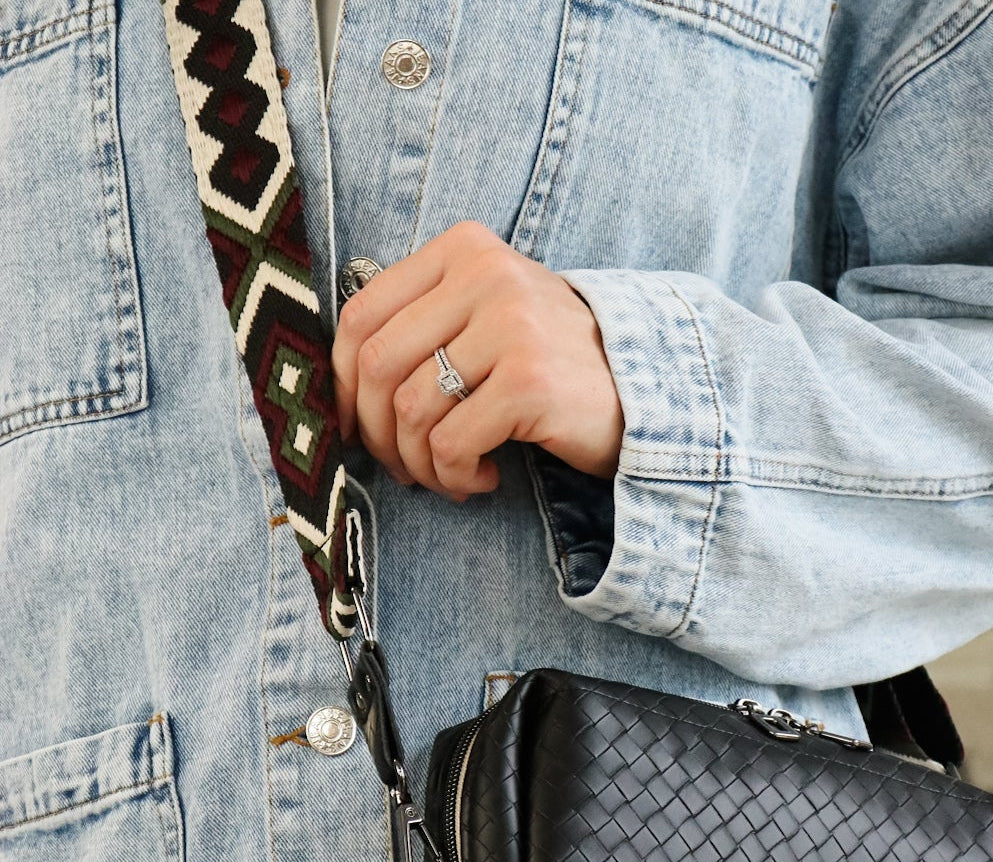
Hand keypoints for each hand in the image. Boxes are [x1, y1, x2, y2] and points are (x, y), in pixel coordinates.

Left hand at [330, 221, 624, 498]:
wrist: (647, 392)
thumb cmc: (556, 366)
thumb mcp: (490, 318)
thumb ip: (427, 324)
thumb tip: (344, 382)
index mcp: (464, 250)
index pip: (362, 312)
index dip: (341, 381)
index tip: (354, 425)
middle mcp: (486, 276)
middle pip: (376, 364)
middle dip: (376, 432)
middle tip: (401, 466)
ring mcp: (510, 326)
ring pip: (410, 410)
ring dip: (419, 462)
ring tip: (449, 476)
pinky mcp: (529, 381)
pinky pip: (451, 442)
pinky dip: (455, 474)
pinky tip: (483, 477)